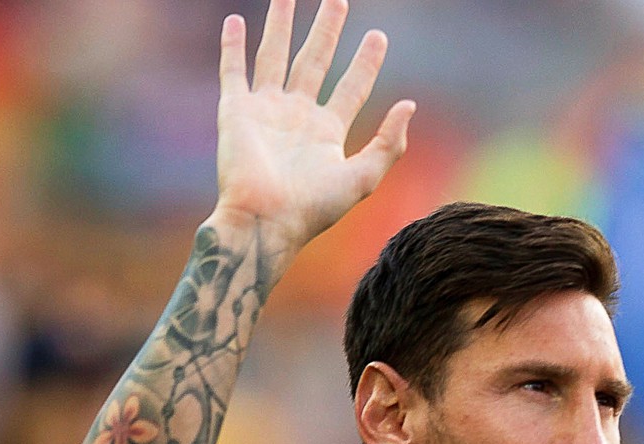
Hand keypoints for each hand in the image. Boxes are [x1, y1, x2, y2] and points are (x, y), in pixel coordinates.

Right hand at [214, 0, 414, 253]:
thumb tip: (410, 105)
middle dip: (327, 31)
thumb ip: (389, 143)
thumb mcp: (364, 177)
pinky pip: (234, 71)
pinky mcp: (236, 111)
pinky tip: (237, 21)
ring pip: (275, 56)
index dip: (366, 62)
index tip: (378, 36)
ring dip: (282, 25)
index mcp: (327, 132)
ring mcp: (265, 111)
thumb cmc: (315, 208)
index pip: (352, 86)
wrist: (266, 221)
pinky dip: (233, 46)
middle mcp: (297, 116)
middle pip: (315, 61)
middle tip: (338, 1)